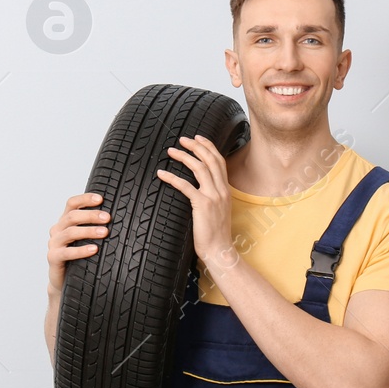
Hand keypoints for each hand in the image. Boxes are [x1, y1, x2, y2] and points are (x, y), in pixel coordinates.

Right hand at [47, 192, 109, 296]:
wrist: (63, 279)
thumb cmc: (77, 256)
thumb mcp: (84, 238)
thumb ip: (93, 226)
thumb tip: (116, 217)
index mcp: (64, 221)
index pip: (72, 203)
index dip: (85, 199)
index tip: (101, 199)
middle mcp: (57, 230)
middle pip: (72, 216)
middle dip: (91, 215)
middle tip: (107, 218)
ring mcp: (54, 244)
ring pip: (70, 232)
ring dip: (89, 231)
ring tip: (105, 232)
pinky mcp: (53, 258)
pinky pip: (67, 252)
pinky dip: (81, 250)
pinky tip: (94, 249)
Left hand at [156, 135, 238, 274]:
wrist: (219, 249)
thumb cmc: (215, 232)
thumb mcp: (219, 209)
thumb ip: (213, 196)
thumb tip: (201, 187)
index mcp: (226, 189)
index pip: (219, 161)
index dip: (208, 147)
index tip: (197, 138)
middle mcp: (222, 190)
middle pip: (210, 160)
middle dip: (196, 146)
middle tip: (182, 139)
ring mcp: (213, 197)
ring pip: (200, 168)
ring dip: (184, 157)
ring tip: (170, 151)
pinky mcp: (203, 205)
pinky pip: (186, 186)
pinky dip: (172, 178)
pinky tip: (162, 174)